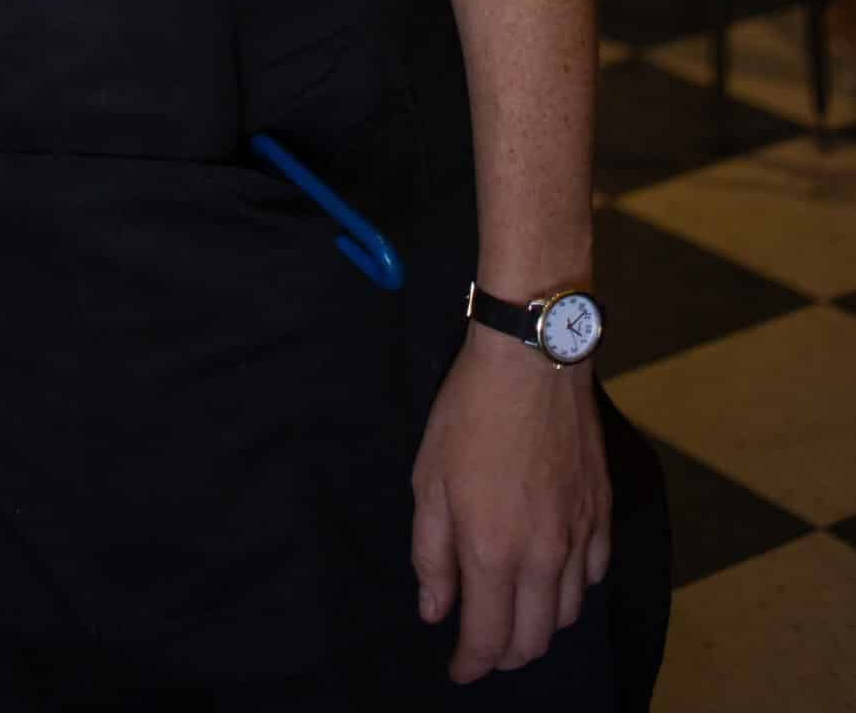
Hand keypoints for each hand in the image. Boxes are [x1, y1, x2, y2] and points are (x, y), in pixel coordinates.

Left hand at [411, 330, 610, 684]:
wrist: (531, 361)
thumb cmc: (469, 415)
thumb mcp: (428, 481)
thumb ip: (431, 554)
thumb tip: (436, 611)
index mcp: (492, 551)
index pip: (488, 638)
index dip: (471, 664)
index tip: (458, 669)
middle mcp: (543, 557)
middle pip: (533, 640)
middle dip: (505, 654)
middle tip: (483, 645)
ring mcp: (579, 536)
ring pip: (566, 613)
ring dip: (538, 625)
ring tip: (514, 611)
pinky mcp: (602, 513)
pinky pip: (594, 575)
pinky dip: (572, 589)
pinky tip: (552, 574)